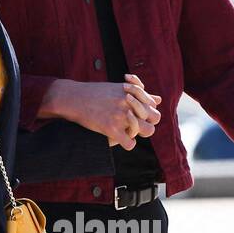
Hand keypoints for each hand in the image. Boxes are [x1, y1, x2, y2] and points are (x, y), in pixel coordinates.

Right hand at [45, 73, 160, 149]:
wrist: (75, 98)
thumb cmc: (96, 92)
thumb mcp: (119, 88)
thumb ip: (140, 93)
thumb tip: (158, 99)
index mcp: (133, 93)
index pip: (153, 106)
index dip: (148, 112)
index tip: (137, 114)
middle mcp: (130, 104)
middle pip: (155, 117)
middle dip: (148, 123)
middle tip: (135, 124)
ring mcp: (122, 116)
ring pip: (148, 130)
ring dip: (140, 133)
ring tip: (128, 131)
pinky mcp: (111, 129)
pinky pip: (131, 143)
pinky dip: (129, 143)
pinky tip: (121, 138)